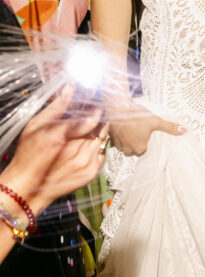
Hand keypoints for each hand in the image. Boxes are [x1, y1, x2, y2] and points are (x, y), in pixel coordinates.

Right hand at [0, 85, 105, 214]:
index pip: (91, 119)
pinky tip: (85, 146)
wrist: (28, 188)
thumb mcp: (35, 127)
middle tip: (92, 114)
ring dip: (98, 131)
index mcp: (61, 137)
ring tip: (86, 131)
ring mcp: (86, 163)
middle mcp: (76, 151)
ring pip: (103, 138)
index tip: (96, 103)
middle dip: (98, 118)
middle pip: (99, 126)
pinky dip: (97, 146)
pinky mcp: (91, 172)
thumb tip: (70, 89)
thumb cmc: (28, 155)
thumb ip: (56, 108)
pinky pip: (103, 152)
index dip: (96, 109)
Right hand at [108, 99, 185, 156]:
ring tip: (132, 129)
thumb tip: (185, 131)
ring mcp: (119, 145)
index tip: (146, 134)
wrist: (118, 109)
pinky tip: (124, 127)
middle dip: (137, 142)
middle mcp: (128, 150)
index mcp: (140, 148)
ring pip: (125, 147)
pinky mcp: (112, 139)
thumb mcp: (156, 121)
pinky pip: (117, 142)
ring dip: (128, 140)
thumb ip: (169, 127)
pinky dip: (121, 137)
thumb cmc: (138, 116)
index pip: (144, 150)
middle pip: (134, 150)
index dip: (146, 142)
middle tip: (139, 131)